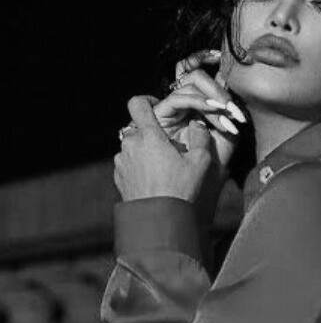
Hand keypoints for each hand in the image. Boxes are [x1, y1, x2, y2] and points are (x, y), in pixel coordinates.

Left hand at [114, 96, 225, 224]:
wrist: (160, 222)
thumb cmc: (181, 190)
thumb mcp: (200, 163)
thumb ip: (200, 137)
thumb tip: (197, 123)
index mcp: (148, 135)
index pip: (138, 103)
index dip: (147, 101)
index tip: (156, 107)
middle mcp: (130, 144)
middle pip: (138, 128)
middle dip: (152, 135)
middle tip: (169, 150)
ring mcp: (121, 162)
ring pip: (133, 148)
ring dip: (145, 153)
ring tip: (162, 170)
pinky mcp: (119, 178)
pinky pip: (129, 165)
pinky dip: (139, 168)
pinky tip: (154, 182)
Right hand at [153, 49, 246, 167]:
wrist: (193, 190)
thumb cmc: (211, 169)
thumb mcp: (228, 139)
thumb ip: (230, 116)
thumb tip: (234, 91)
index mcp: (201, 107)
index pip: (209, 79)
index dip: (221, 72)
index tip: (236, 79)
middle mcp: (185, 104)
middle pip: (198, 76)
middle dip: (219, 89)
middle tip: (234, 111)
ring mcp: (173, 107)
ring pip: (190, 82)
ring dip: (212, 97)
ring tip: (226, 116)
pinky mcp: (160, 114)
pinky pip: (179, 97)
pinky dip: (199, 101)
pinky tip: (213, 110)